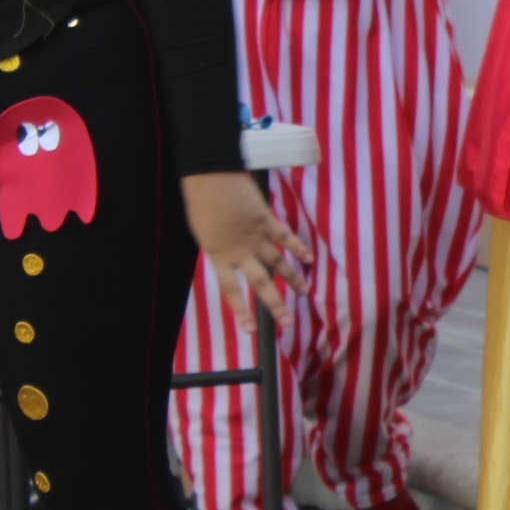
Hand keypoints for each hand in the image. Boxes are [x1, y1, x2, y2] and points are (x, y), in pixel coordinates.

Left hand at [183, 172, 309, 315]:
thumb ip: (219, 246)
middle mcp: (240, 251)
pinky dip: (298, 247)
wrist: (211, 178)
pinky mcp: (267, 221)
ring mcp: (256, 237)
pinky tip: (308, 258)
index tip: (250, 330)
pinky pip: (285, 238)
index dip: (240, 311)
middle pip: (261, 283)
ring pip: (278, 263)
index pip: (231, 290)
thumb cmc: (201, 201)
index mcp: (219, 255)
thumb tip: (232, 253)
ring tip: (304, 292)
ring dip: (292, 279)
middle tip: (287, 323)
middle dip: (275, 304)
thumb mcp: (204, 231)